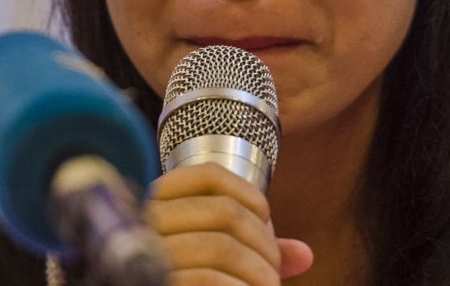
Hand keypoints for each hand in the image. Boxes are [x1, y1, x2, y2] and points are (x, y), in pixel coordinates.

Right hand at [146, 163, 312, 283]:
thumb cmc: (190, 277)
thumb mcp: (216, 261)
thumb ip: (254, 254)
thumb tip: (305, 254)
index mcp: (156, 203)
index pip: (209, 174)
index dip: (249, 192)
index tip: (266, 219)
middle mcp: (145, 223)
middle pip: (225, 211)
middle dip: (264, 245)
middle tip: (273, 275)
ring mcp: (147, 254)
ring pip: (222, 248)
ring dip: (260, 273)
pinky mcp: (156, 280)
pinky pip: (209, 279)